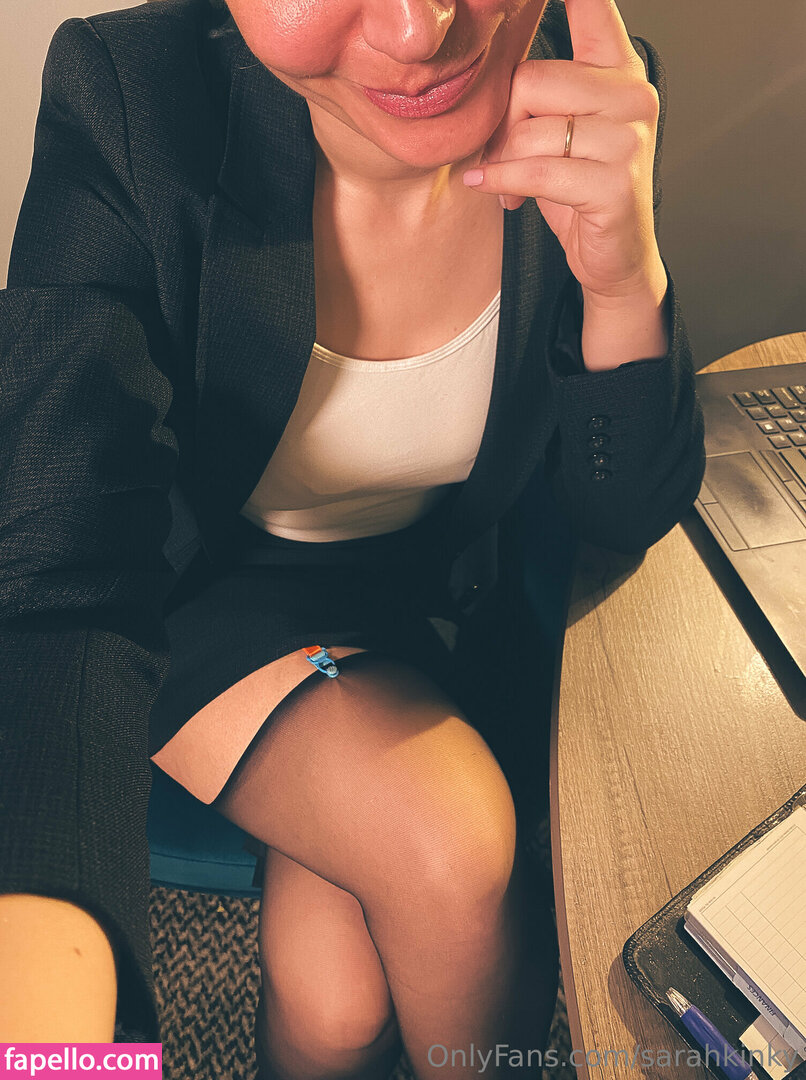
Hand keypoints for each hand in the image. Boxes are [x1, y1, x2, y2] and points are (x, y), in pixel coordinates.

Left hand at [463, 0, 665, 305]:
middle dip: (503, 122)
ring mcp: (628, 140)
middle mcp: (633, 95)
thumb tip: (484, 73)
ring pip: (531, 131)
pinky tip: (487, 186)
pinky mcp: (614, 184)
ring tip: (508, 181)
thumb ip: (539, 93)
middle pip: (533, 80)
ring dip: (505, 161)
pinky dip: (503, 181)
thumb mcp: (559, 130)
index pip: (593, 9)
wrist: (615, 256)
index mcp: (620, 70)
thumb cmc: (580, 190)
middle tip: (501, 152)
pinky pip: (537, 171)